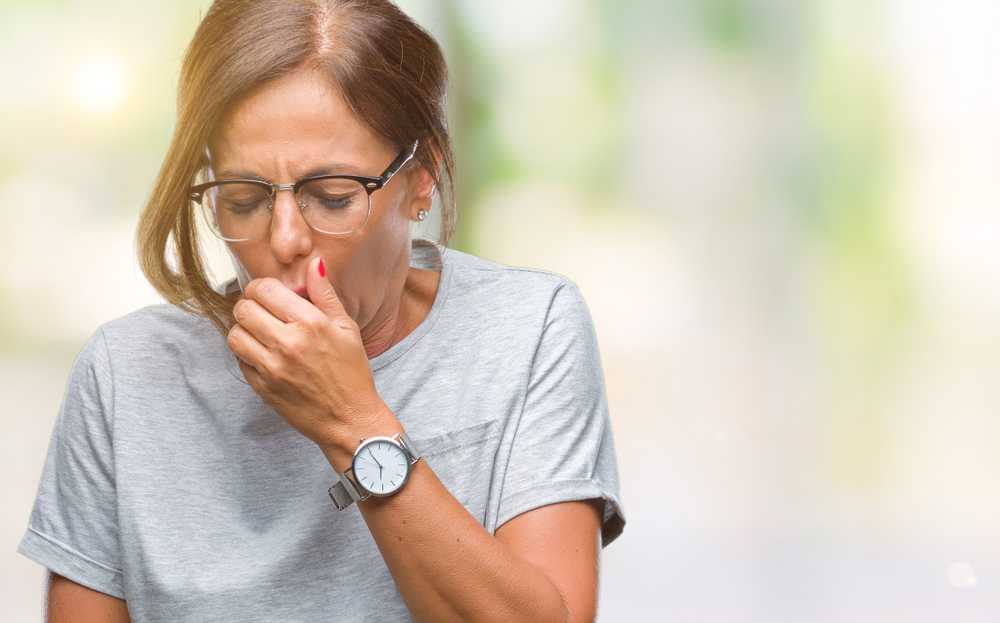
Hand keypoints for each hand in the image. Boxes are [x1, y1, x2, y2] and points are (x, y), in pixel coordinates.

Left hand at [226, 258, 396, 468]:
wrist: (350, 420)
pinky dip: (249, 356)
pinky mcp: (262, 389)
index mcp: (309, 324)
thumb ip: (324, 294)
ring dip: (245, 331)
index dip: (263, 288)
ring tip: (262, 335)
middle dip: (251, 306)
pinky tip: (267, 358)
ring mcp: (272, 368)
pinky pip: (240, 362)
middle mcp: (287, 344)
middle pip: (243, 309)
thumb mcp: (347, 328)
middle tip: (264, 313)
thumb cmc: (352, 373)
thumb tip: (313, 262)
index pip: (264, 290)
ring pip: (234, 335)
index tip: (270, 295)